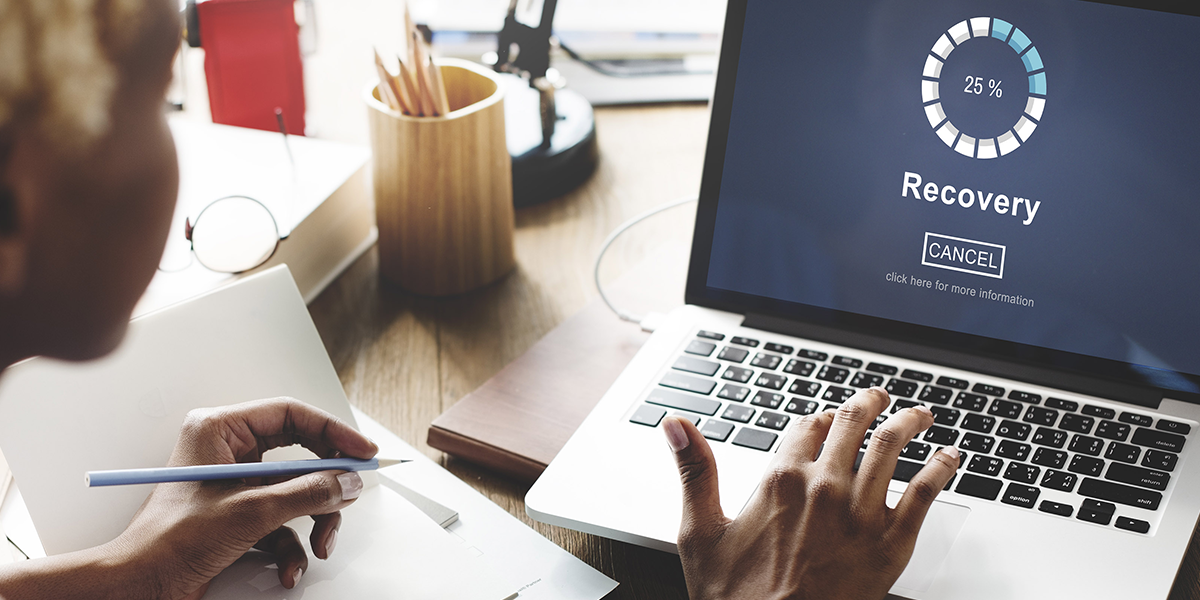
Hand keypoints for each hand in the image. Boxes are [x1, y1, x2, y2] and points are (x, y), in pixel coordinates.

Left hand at [111, 397, 378, 599]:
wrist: (140, 586)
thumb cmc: (170, 542)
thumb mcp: (251, 512)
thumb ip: (307, 493)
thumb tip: (346, 482)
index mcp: (220, 430)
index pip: (291, 415)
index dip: (334, 433)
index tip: (362, 452)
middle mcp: (227, 450)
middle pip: (299, 455)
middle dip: (324, 486)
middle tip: (350, 494)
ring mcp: (233, 483)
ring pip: (295, 490)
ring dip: (313, 521)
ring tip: (319, 544)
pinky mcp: (237, 512)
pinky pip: (281, 519)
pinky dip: (291, 546)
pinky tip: (290, 566)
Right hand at [663, 387, 958, 599]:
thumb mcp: (700, 533)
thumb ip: (694, 471)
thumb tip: (675, 425)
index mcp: (779, 480)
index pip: (808, 425)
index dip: (819, 417)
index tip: (827, 417)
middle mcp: (823, 487)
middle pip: (853, 425)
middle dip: (869, 404)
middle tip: (879, 398)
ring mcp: (861, 514)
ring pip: (892, 447)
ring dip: (909, 423)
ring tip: (919, 415)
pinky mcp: (891, 543)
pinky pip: (925, 493)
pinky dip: (941, 468)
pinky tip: (949, 458)